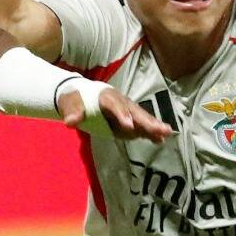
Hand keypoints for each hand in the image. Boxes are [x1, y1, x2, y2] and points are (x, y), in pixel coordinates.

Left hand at [56, 80, 172, 141]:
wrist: (80, 95)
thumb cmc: (74, 98)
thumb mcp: (69, 102)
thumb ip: (72, 112)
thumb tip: (70, 122)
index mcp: (106, 96)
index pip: (115, 106)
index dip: (122, 115)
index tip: (129, 127)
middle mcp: (120, 101)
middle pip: (135, 111)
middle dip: (147, 121)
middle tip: (160, 130)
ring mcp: (126, 110)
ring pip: (141, 118)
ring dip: (154, 126)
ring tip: (166, 133)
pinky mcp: (128, 118)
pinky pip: (140, 126)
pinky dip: (150, 132)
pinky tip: (161, 140)